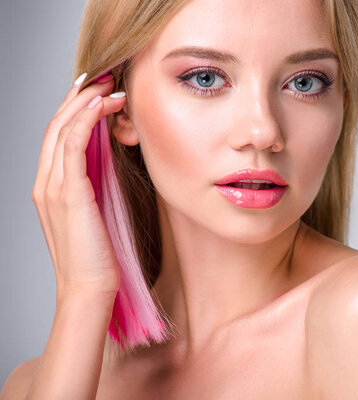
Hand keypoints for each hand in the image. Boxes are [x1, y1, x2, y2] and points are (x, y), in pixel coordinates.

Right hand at [31, 73, 126, 296]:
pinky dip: (85, 120)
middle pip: (56, 124)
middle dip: (79, 96)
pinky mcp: (68, 192)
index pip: (59, 135)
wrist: (90, 289)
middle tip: (105, 76)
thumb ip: (99, 187)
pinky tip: (104, 105)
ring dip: (85, 101)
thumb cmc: (100, 256)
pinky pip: (72, 144)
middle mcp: (45, 182)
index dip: (76, 108)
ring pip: (61, 128)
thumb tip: (115, 163)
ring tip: (110, 84)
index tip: (99, 90)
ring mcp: (52, 186)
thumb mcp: (98, 214)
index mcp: (51, 187)